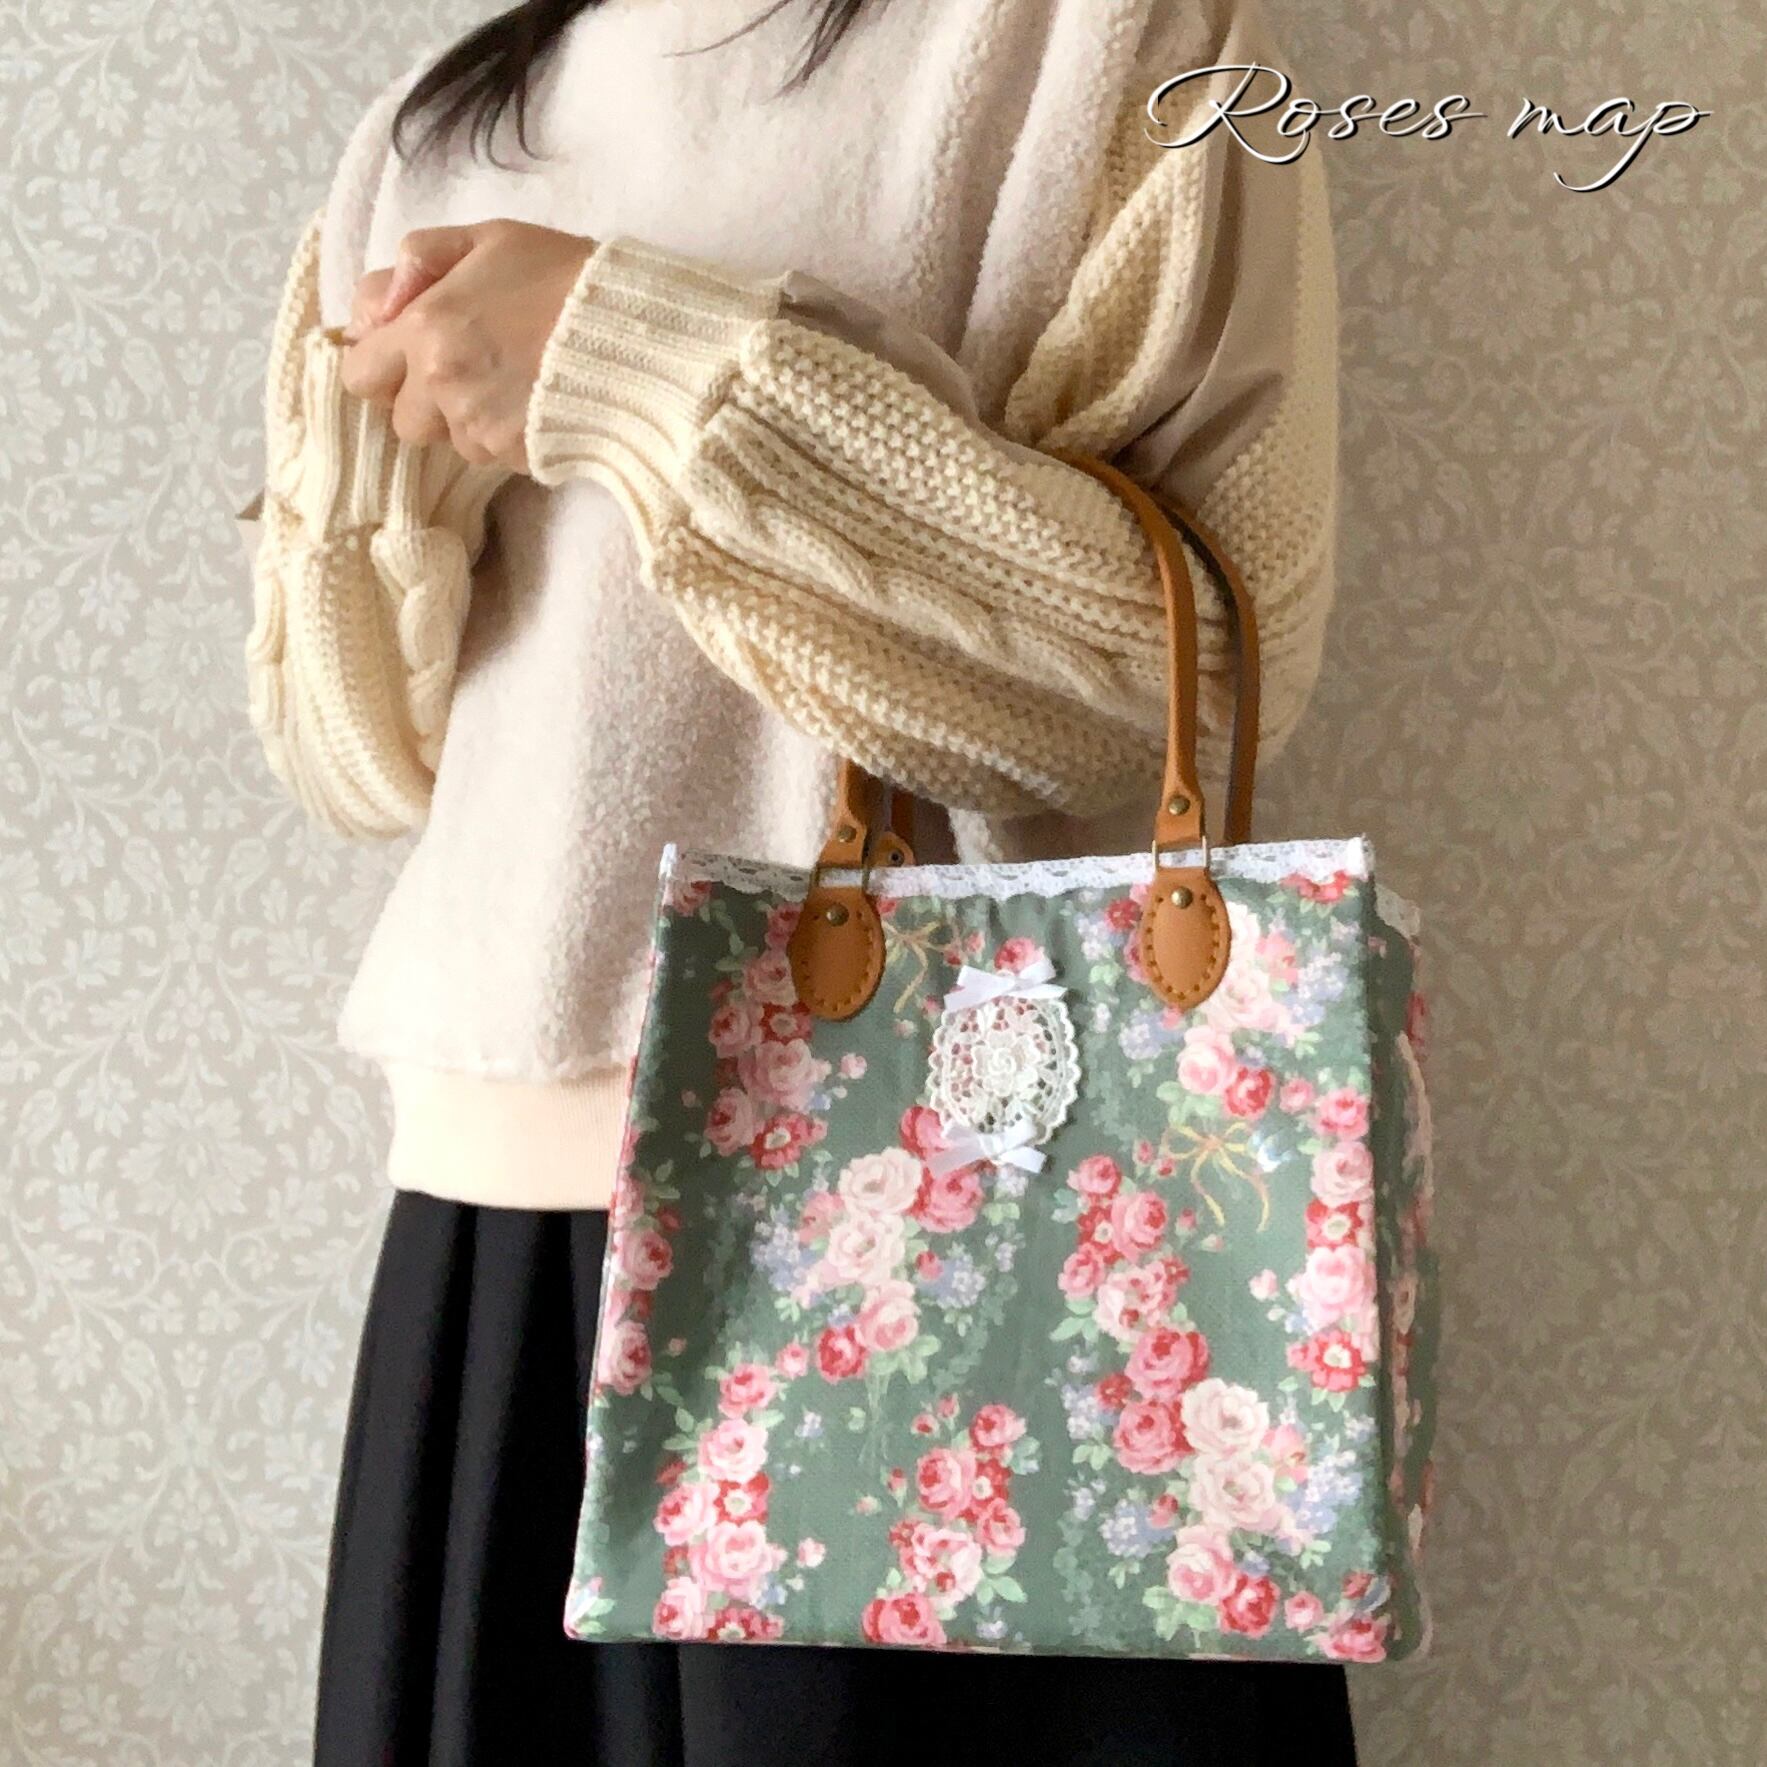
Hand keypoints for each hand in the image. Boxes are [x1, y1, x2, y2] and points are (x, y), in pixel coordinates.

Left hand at [339, 220, 595, 470]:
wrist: (637, 336)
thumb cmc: (564, 277)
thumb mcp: (488, 238)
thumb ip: (418, 261)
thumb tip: (374, 309)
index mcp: (425, 328)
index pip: (359, 373)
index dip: (380, 363)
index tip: (410, 349)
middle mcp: (443, 386)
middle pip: (400, 420)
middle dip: (421, 399)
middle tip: (463, 369)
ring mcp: (479, 428)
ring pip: (446, 440)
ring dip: (463, 419)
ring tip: (507, 384)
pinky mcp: (513, 457)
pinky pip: (488, 453)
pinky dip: (501, 433)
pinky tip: (531, 402)